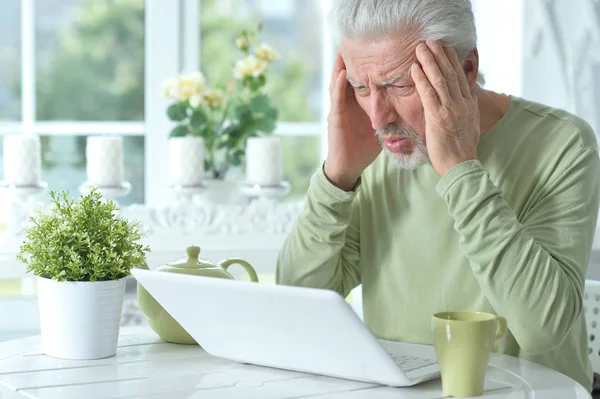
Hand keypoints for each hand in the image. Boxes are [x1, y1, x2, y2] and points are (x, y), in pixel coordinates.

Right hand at [324, 52, 380, 190]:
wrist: (349, 167)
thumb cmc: (363, 149)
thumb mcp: (380, 128)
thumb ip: (390, 115)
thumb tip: (411, 108)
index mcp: (359, 104)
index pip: (364, 80)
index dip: (369, 65)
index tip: (378, 48)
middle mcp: (348, 103)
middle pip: (350, 76)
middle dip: (352, 59)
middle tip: (357, 39)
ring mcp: (339, 109)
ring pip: (339, 82)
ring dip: (340, 65)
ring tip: (345, 48)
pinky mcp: (335, 118)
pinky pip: (336, 98)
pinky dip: (338, 85)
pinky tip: (342, 74)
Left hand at [411, 41, 480, 176]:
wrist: (461, 165)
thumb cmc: (462, 149)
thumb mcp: (471, 124)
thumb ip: (470, 107)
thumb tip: (472, 94)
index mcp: (468, 104)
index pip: (460, 77)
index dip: (452, 60)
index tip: (445, 48)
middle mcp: (461, 103)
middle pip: (450, 73)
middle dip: (440, 55)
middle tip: (431, 41)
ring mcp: (450, 109)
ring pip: (440, 80)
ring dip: (429, 62)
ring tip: (420, 49)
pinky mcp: (438, 117)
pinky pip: (429, 94)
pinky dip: (422, 80)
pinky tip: (415, 69)